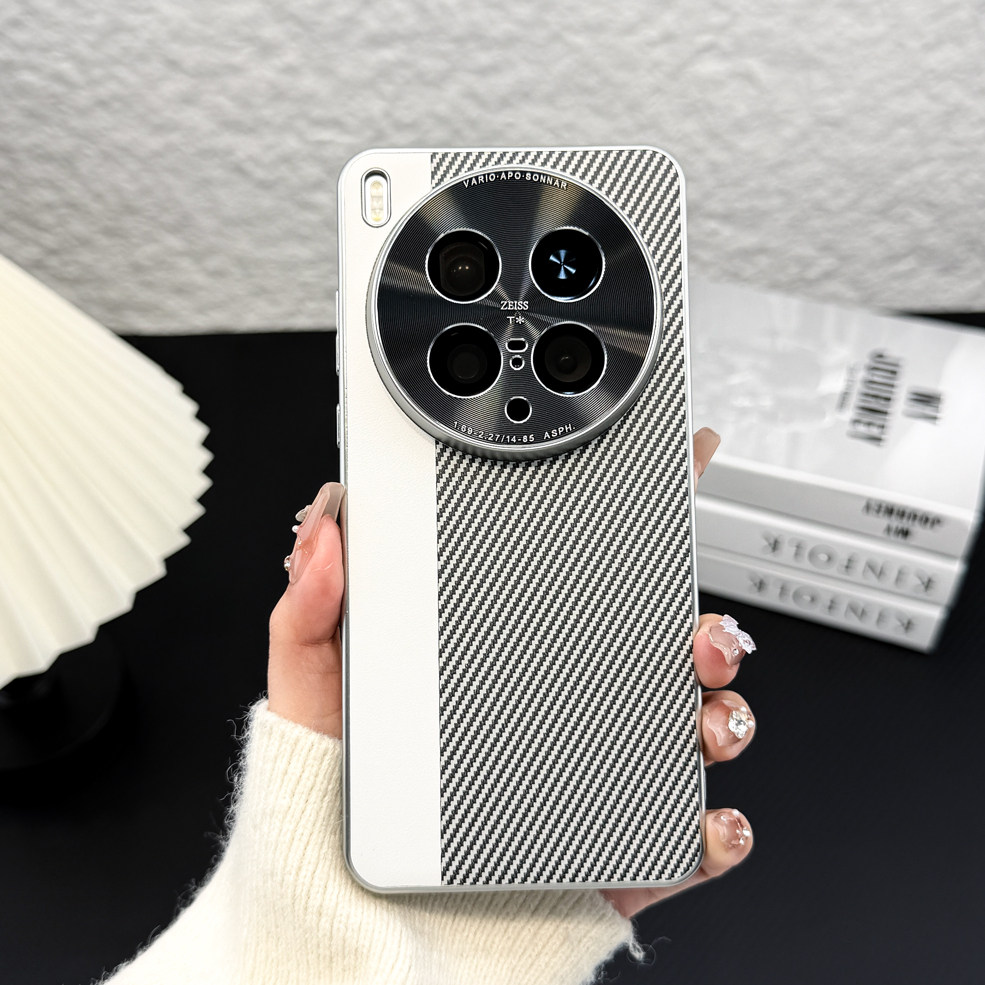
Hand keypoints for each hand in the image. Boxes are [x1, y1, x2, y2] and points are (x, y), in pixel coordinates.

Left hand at [267, 426, 754, 919]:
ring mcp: (592, 776)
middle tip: (696, 629)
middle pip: (658, 651)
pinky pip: (682, 838)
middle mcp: (560, 708)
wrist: (349, 911)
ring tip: (703, 714)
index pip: (579, 580)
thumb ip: (310, 610)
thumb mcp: (313, 691)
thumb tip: (324, 531)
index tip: (672, 481)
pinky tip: (703, 820)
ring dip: (723, 713)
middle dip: (704, 628)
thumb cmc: (336, 796)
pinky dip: (715, 830)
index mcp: (505, 657)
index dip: (636, 528)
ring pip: (688, 731)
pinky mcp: (607, 850)